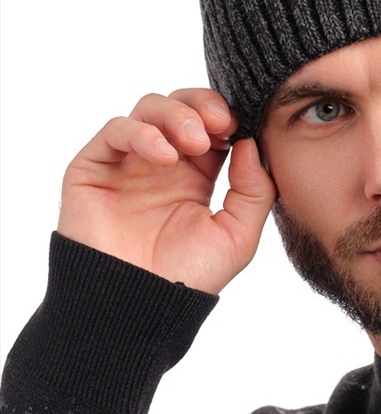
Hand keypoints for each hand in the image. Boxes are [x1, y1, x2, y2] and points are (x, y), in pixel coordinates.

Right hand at [57, 89, 275, 293]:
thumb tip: (251, 143)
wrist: (140, 307)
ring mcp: (127, 164)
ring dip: (175, 115)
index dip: (227, 117)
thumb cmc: (187, 278)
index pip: (211, 126)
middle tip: (220, 123)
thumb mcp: (238, 236)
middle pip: (180, 108)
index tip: (242, 125)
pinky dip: (142, 134)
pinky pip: (115, 131)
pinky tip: (165, 157)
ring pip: (148, 110)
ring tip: (194, 142)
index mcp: (196, 176)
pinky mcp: (94, 169)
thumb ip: (254, 190)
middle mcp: (161, 165)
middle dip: (202, 106)